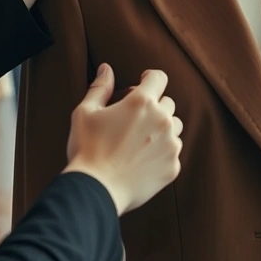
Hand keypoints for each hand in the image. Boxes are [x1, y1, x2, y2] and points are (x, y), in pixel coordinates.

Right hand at [64, 64, 183, 214]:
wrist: (96, 191)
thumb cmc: (87, 149)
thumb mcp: (85, 112)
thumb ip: (100, 88)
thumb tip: (107, 69)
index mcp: (142, 102)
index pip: (159, 78)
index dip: (150, 78)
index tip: (142, 84)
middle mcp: (162, 120)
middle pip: (168, 103)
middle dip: (153, 106)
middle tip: (133, 119)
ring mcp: (171, 144)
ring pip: (175, 127)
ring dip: (162, 128)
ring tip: (139, 140)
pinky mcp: (173, 166)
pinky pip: (173, 152)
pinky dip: (161, 152)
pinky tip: (141, 160)